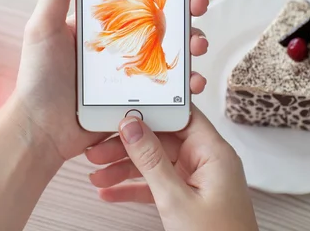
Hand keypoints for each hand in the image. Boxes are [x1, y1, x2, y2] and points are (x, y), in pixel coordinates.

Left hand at [12, 0, 210, 160]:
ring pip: (176, 45)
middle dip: (190, 1)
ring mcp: (136, 64)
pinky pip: (172, 81)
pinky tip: (194, 79)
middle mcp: (125, 36)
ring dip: (195, 38)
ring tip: (197, 42)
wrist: (42, 129)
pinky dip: (189, 79)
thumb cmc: (39, 76)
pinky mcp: (142, 92)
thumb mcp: (44, 25)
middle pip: (166, 12)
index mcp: (105, 17)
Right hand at [86, 107, 258, 230]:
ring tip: (96, 174)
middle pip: (161, 139)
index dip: (150, 110)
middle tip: (97, 151)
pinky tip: (109, 192)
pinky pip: (157, 184)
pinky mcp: (188, 196)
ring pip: (155, 162)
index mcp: (213, 152)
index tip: (120, 113)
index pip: (180, 115)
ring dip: (125, 169)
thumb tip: (132, 126)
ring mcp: (197, 179)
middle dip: (127, 146)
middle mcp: (206, 160)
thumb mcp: (176, 199)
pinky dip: (134, 188)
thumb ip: (152, 161)